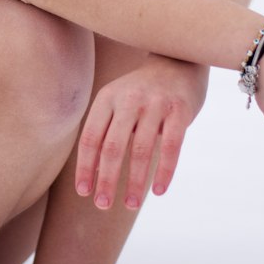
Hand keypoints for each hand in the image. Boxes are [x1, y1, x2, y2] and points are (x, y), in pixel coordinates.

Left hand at [75, 57, 208, 209]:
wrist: (179, 59)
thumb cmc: (143, 91)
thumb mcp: (117, 100)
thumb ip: (106, 129)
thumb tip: (93, 173)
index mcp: (107, 97)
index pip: (90, 138)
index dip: (85, 167)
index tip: (84, 191)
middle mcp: (128, 99)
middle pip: (112, 148)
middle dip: (107, 180)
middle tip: (103, 205)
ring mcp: (155, 104)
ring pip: (141, 151)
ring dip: (135, 183)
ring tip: (130, 204)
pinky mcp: (180, 110)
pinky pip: (172, 147)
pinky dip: (164, 172)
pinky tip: (159, 191)